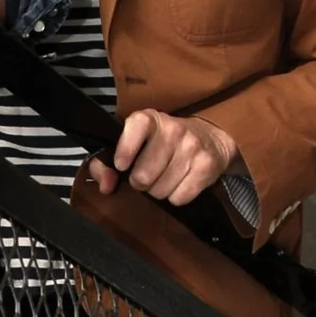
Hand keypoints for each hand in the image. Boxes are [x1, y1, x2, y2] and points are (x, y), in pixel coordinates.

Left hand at [85, 111, 238, 207]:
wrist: (209, 138)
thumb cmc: (161, 143)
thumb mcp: (132, 143)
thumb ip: (106, 164)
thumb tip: (106, 186)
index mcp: (150, 119)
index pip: (137, 126)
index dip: (125, 149)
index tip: (121, 165)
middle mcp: (173, 129)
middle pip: (144, 174)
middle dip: (140, 182)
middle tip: (144, 176)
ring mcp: (192, 147)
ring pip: (161, 190)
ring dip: (158, 190)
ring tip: (163, 178)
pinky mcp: (207, 166)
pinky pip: (180, 197)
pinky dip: (176, 196)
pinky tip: (178, 183)